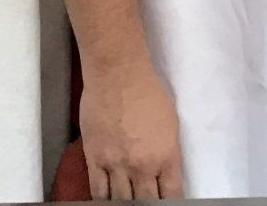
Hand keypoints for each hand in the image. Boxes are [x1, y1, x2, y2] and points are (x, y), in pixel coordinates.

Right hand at [78, 61, 183, 199]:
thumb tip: (164, 172)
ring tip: (128, 202)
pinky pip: (98, 191)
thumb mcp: (171, 124)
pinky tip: (108, 201)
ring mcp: (116, 164)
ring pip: (121, 202)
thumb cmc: (148, 92)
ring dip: (126, 205)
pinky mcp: (94, 158)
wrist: (117, 74)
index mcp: (166, 157)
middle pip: (147, 203)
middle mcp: (142, 166)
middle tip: (147, 203)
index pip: (172, 196)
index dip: (170, 204)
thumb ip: (168, 153)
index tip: (167, 204)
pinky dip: (103, 201)